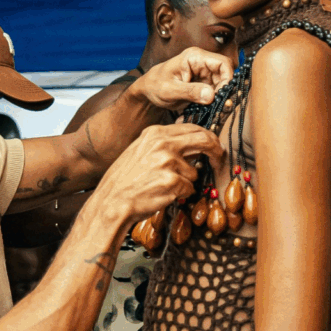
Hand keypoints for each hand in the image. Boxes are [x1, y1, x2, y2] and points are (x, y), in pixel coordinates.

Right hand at [93, 122, 222, 225]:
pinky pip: (189, 188)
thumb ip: (163, 143)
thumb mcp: (140, 151)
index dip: (208, 138)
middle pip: (204, 140)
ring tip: (164, 187)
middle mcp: (162, 143)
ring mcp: (168, 162)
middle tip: (218, 160)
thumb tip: (191, 141)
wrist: (111, 202)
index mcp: (155, 133)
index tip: (213, 147)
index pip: (193, 128)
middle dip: (216, 151)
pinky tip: (162, 195)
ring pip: (195, 171)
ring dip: (186, 182)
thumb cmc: (125, 181)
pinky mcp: (173, 181)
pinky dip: (180, 195)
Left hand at [136, 47, 234, 111]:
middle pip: (225, 76)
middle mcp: (203, 64)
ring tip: (210, 112)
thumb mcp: (170, 90)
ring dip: (218, 100)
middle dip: (224, 92)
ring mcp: (204, 75)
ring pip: (222, 87)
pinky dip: (212, 104)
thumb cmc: (155, 85)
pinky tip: (204, 112)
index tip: (222, 95)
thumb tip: (211, 96)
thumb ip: (190, 92)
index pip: (223, 63)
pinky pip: (214, 94)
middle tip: (218, 108)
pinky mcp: (203, 86)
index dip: (227, 78)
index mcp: (195, 57)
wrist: (148, 90)